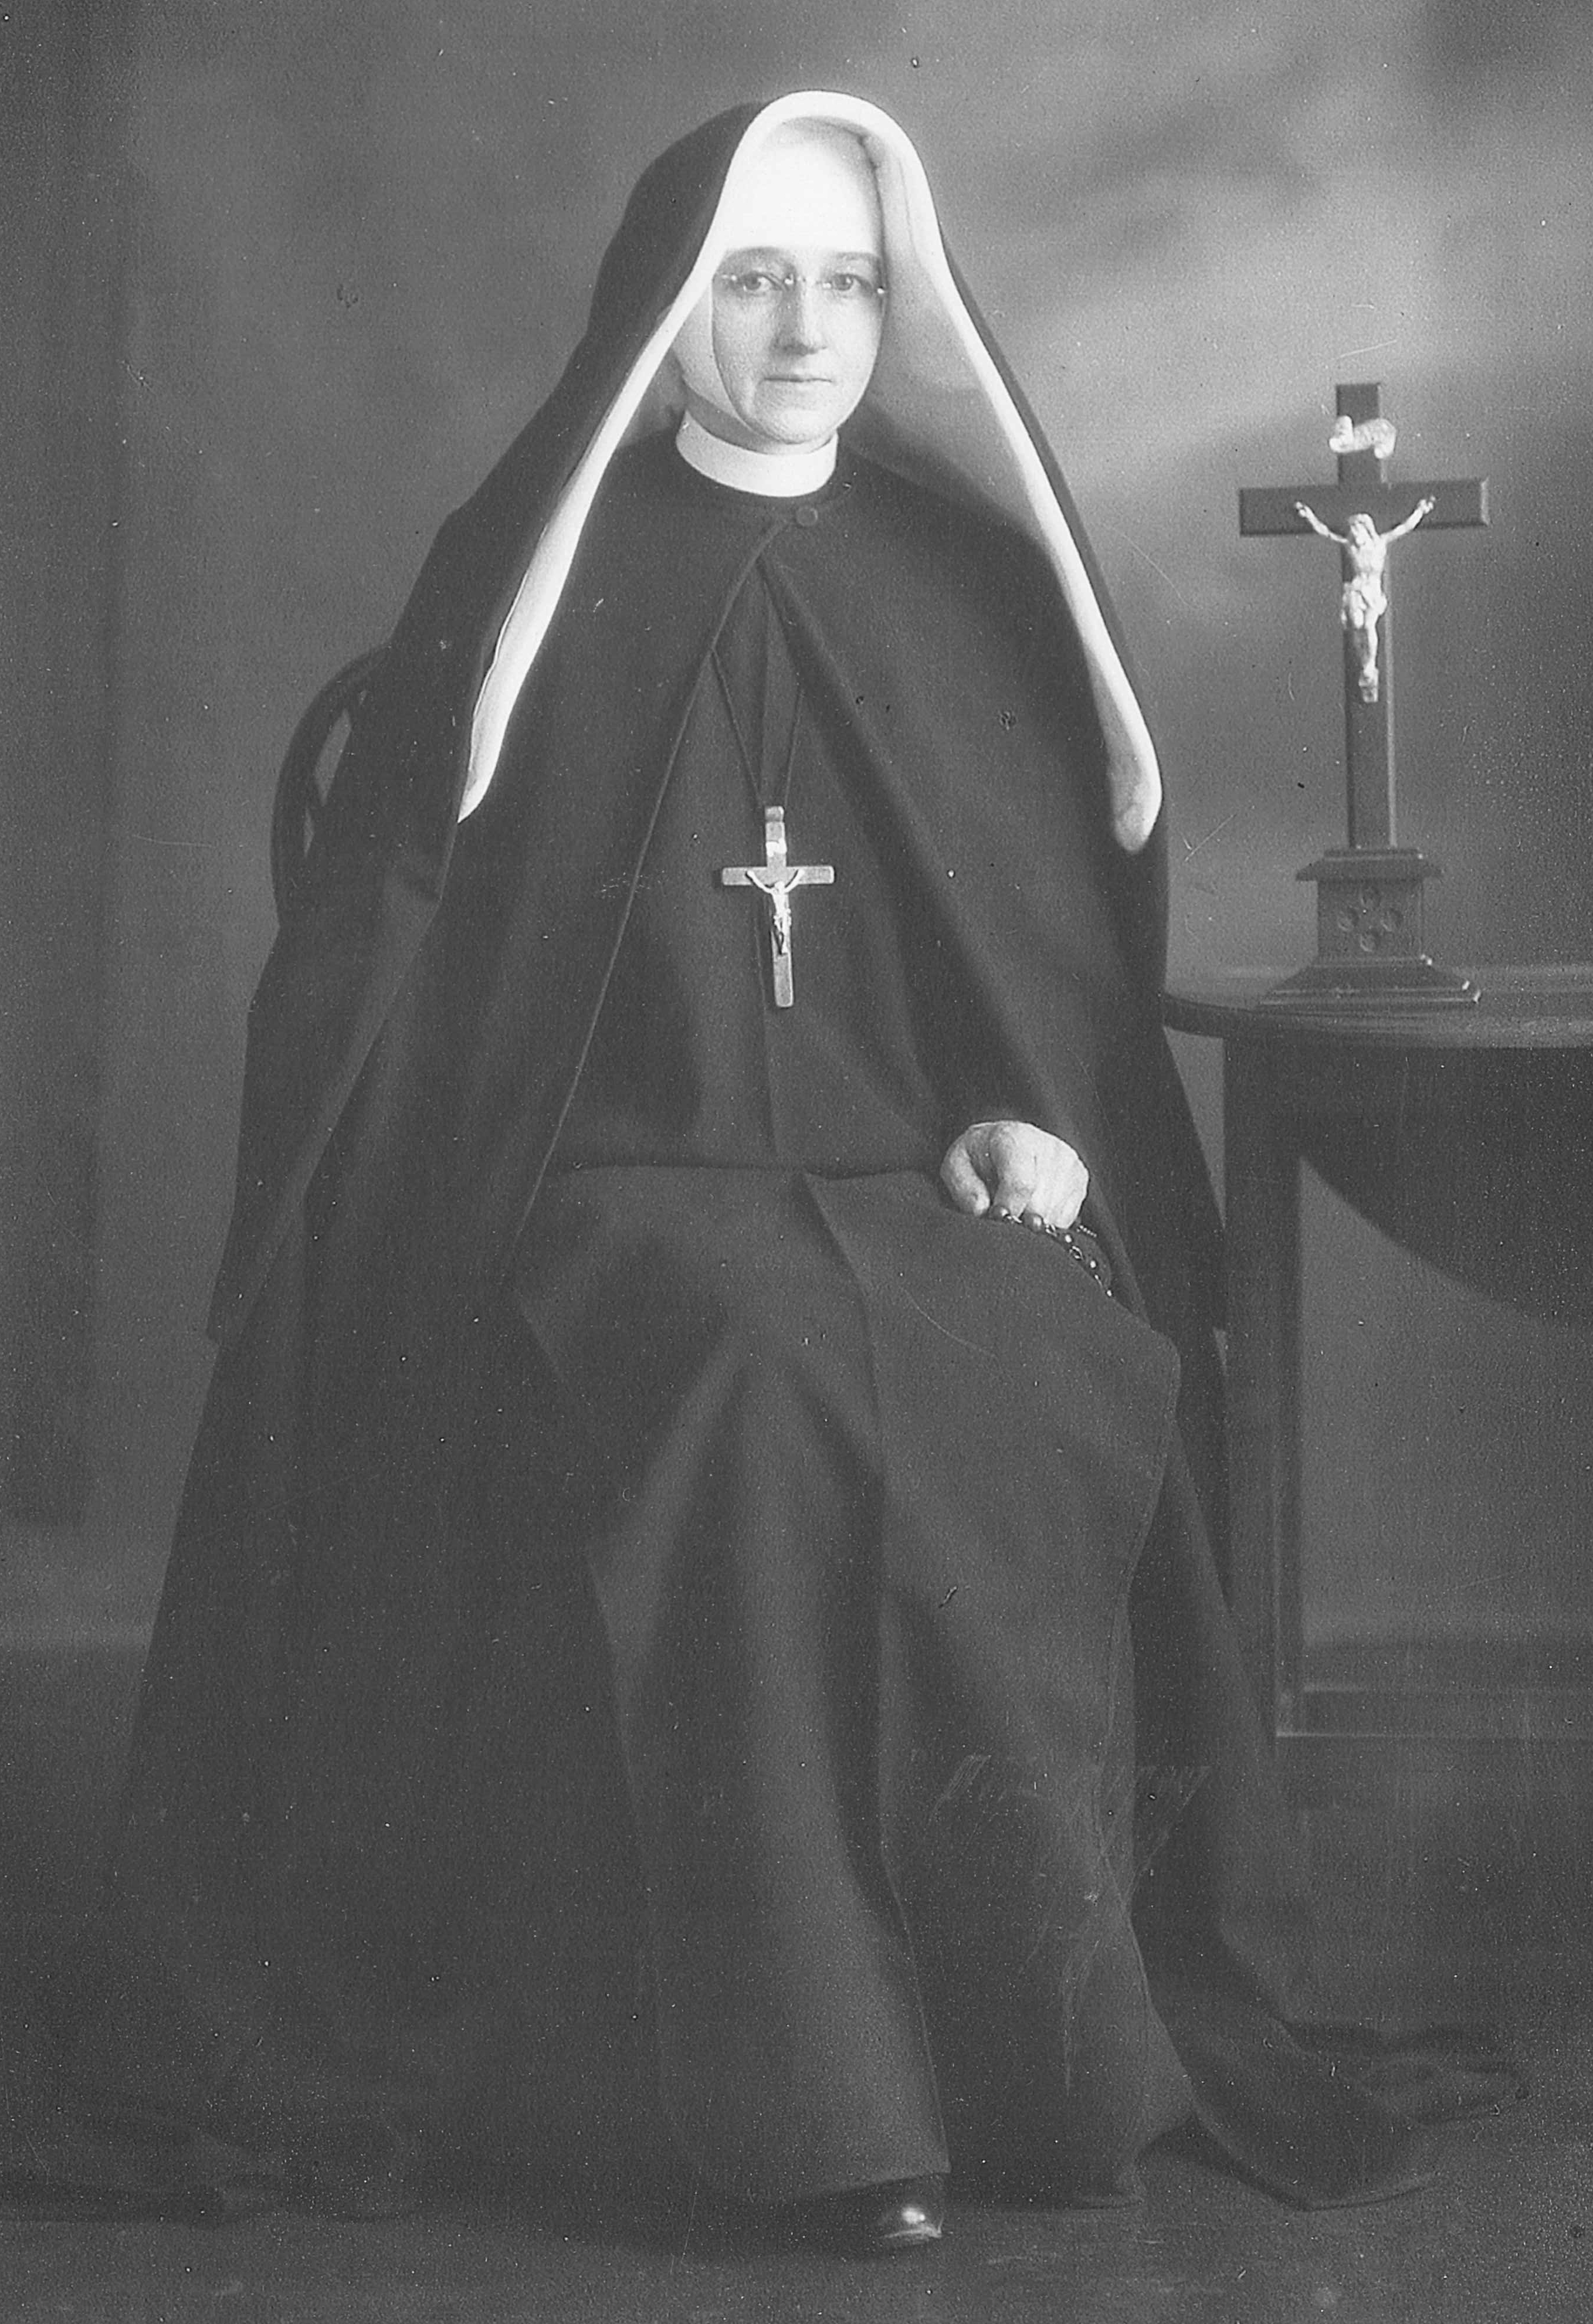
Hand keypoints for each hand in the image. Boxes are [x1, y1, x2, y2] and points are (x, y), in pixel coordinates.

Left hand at [939, 1121, 1087, 1232]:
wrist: (1005, 1143)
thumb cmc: (978, 1157)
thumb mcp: (956, 1166)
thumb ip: (964, 1188)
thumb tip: (983, 1210)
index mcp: (1014, 1138)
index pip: (1021, 1184)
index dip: (1008, 1210)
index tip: (997, 1220)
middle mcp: (1048, 1147)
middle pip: (1039, 1205)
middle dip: (1017, 1218)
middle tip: (1003, 1214)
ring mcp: (1068, 1163)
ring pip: (1054, 1215)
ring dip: (1031, 1221)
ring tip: (1017, 1205)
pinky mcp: (1080, 1178)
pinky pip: (1065, 1218)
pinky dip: (1046, 1221)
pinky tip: (1032, 1206)